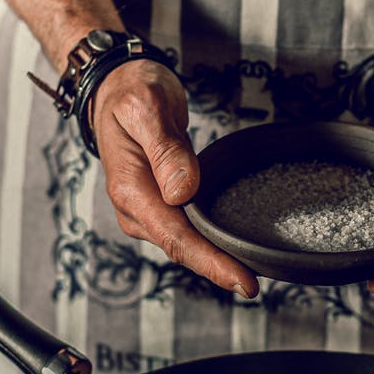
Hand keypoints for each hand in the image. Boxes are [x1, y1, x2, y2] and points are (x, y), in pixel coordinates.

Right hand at [93, 59, 258, 297]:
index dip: (210, 263)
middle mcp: (135, 207)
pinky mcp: (158, 206)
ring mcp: (146, 210)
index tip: (243, 282)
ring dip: (215, 258)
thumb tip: (182, 191)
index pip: (174, 237)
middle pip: (182, 248)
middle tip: (256, 286)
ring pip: (185, 244)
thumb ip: (166, 149)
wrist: (117, 87)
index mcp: (129, 188)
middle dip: (218, 268)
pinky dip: (209, 242)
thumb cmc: (132, 92)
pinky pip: (186, 230)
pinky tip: (233, 249)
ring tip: (252, 272)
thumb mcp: (148, 107)